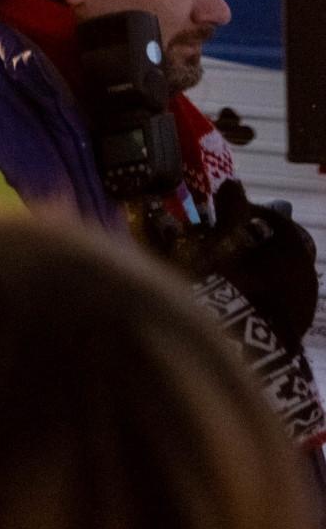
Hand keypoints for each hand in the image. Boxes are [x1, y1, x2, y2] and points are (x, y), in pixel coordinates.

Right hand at [189, 179, 318, 342]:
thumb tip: (232, 181)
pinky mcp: (297, 327)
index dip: (252, 211)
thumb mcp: (222, 244)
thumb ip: (230, 212)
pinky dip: (263, 290)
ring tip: (230, 271)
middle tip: (228, 242)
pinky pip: (280, 298)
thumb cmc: (231, 286)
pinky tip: (239, 295)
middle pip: (283, 248)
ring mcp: (305, 302)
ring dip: (260, 267)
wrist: (245, 347)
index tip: (229, 213)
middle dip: (258, 241)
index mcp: (293, 249)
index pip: (278, 220)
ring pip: (282, 274)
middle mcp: (307, 272)